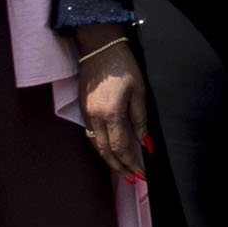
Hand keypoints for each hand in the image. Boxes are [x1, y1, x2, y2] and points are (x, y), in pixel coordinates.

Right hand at [73, 49, 150, 181]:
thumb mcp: (139, 91)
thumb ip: (140, 120)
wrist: (98, 46)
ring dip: (108, 159)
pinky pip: (89, 134)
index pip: (121, 147)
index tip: (142, 175)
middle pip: (105, 151)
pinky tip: (110, 150)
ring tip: (122, 169)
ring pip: (95, 145)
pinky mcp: (82, 108)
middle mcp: (94, 117)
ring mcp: (85, 113)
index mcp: (111, 113)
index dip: (131, 164)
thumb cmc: (123, 66)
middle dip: (119, 168)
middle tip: (132, 179)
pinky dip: (100, 146)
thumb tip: (145, 144)